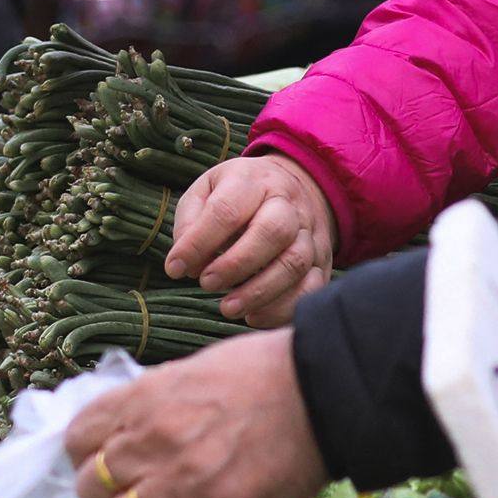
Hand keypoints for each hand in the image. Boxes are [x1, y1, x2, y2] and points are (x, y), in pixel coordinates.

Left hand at [65, 328, 328, 497]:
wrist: (322, 390)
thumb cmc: (265, 371)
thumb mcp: (193, 370)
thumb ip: (154, 401)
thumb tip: (128, 429)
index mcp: (144, 398)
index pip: (78, 438)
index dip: (85, 454)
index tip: (100, 458)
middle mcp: (151, 441)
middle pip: (90, 486)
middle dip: (105, 491)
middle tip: (131, 489)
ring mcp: (180, 482)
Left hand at [165, 153, 337, 327]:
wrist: (293, 187)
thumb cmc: (237, 196)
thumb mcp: (206, 191)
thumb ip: (190, 222)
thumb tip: (184, 264)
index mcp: (253, 181)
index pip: (226, 210)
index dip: (198, 243)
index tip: (175, 269)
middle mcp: (287, 203)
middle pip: (273, 231)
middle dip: (236, 264)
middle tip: (207, 284)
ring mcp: (310, 232)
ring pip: (295, 263)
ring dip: (259, 292)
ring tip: (227, 308)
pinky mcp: (322, 261)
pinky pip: (312, 288)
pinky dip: (283, 308)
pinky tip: (254, 316)